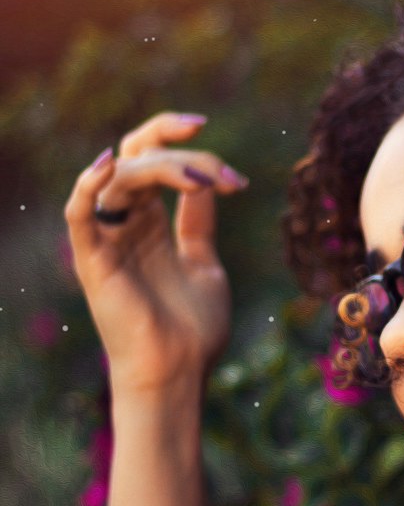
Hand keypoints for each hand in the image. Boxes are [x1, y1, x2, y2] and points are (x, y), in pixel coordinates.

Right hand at [64, 112, 249, 392]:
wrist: (179, 374)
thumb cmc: (192, 330)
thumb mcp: (204, 261)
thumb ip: (197, 220)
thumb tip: (207, 179)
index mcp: (149, 224)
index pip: (154, 162)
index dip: (184, 146)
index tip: (224, 159)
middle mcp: (125, 225)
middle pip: (136, 157)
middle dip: (169, 137)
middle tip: (204, 131)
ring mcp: (108, 240)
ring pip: (121, 176)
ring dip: (162, 166)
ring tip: (203, 179)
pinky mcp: (93, 260)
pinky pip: (78, 214)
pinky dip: (87, 186)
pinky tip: (108, 166)